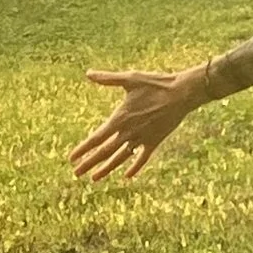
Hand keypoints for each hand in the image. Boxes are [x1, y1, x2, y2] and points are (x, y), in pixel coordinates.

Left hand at [70, 66, 205, 181]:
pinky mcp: (155, 141)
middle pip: (105, 152)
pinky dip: (135, 167)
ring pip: (121, 158)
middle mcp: (129, 132)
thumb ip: (108, 79)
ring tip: (94, 178)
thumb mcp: (130, 78)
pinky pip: (142, 158)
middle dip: (89, 163)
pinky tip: (127, 176)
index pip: (96, 138)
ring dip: (107, 168)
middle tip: (76, 173)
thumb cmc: (155, 84)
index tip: (71, 158)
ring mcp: (142, 138)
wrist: (181, 93)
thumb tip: (88, 73)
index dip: (83, 149)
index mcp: (120, 118)